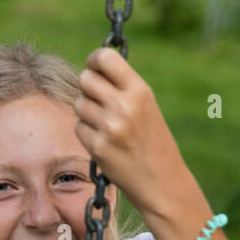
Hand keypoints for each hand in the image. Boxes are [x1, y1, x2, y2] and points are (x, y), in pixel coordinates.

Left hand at [73, 47, 192, 216]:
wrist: (161, 181)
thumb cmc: (152, 140)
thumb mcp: (146, 106)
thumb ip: (121, 87)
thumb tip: (90, 69)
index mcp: (140, 91)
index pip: (105, 58)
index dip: (94, 60)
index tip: (94, 67)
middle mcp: (124, 106)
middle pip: (85, 79)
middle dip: (88, 87)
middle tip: (100, 100)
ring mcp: (109, 127)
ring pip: (79, 104)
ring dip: (87, 112)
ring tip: (107, 124)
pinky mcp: (98, 147)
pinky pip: (78, 127)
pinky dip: (87, 133)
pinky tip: (104, 141)